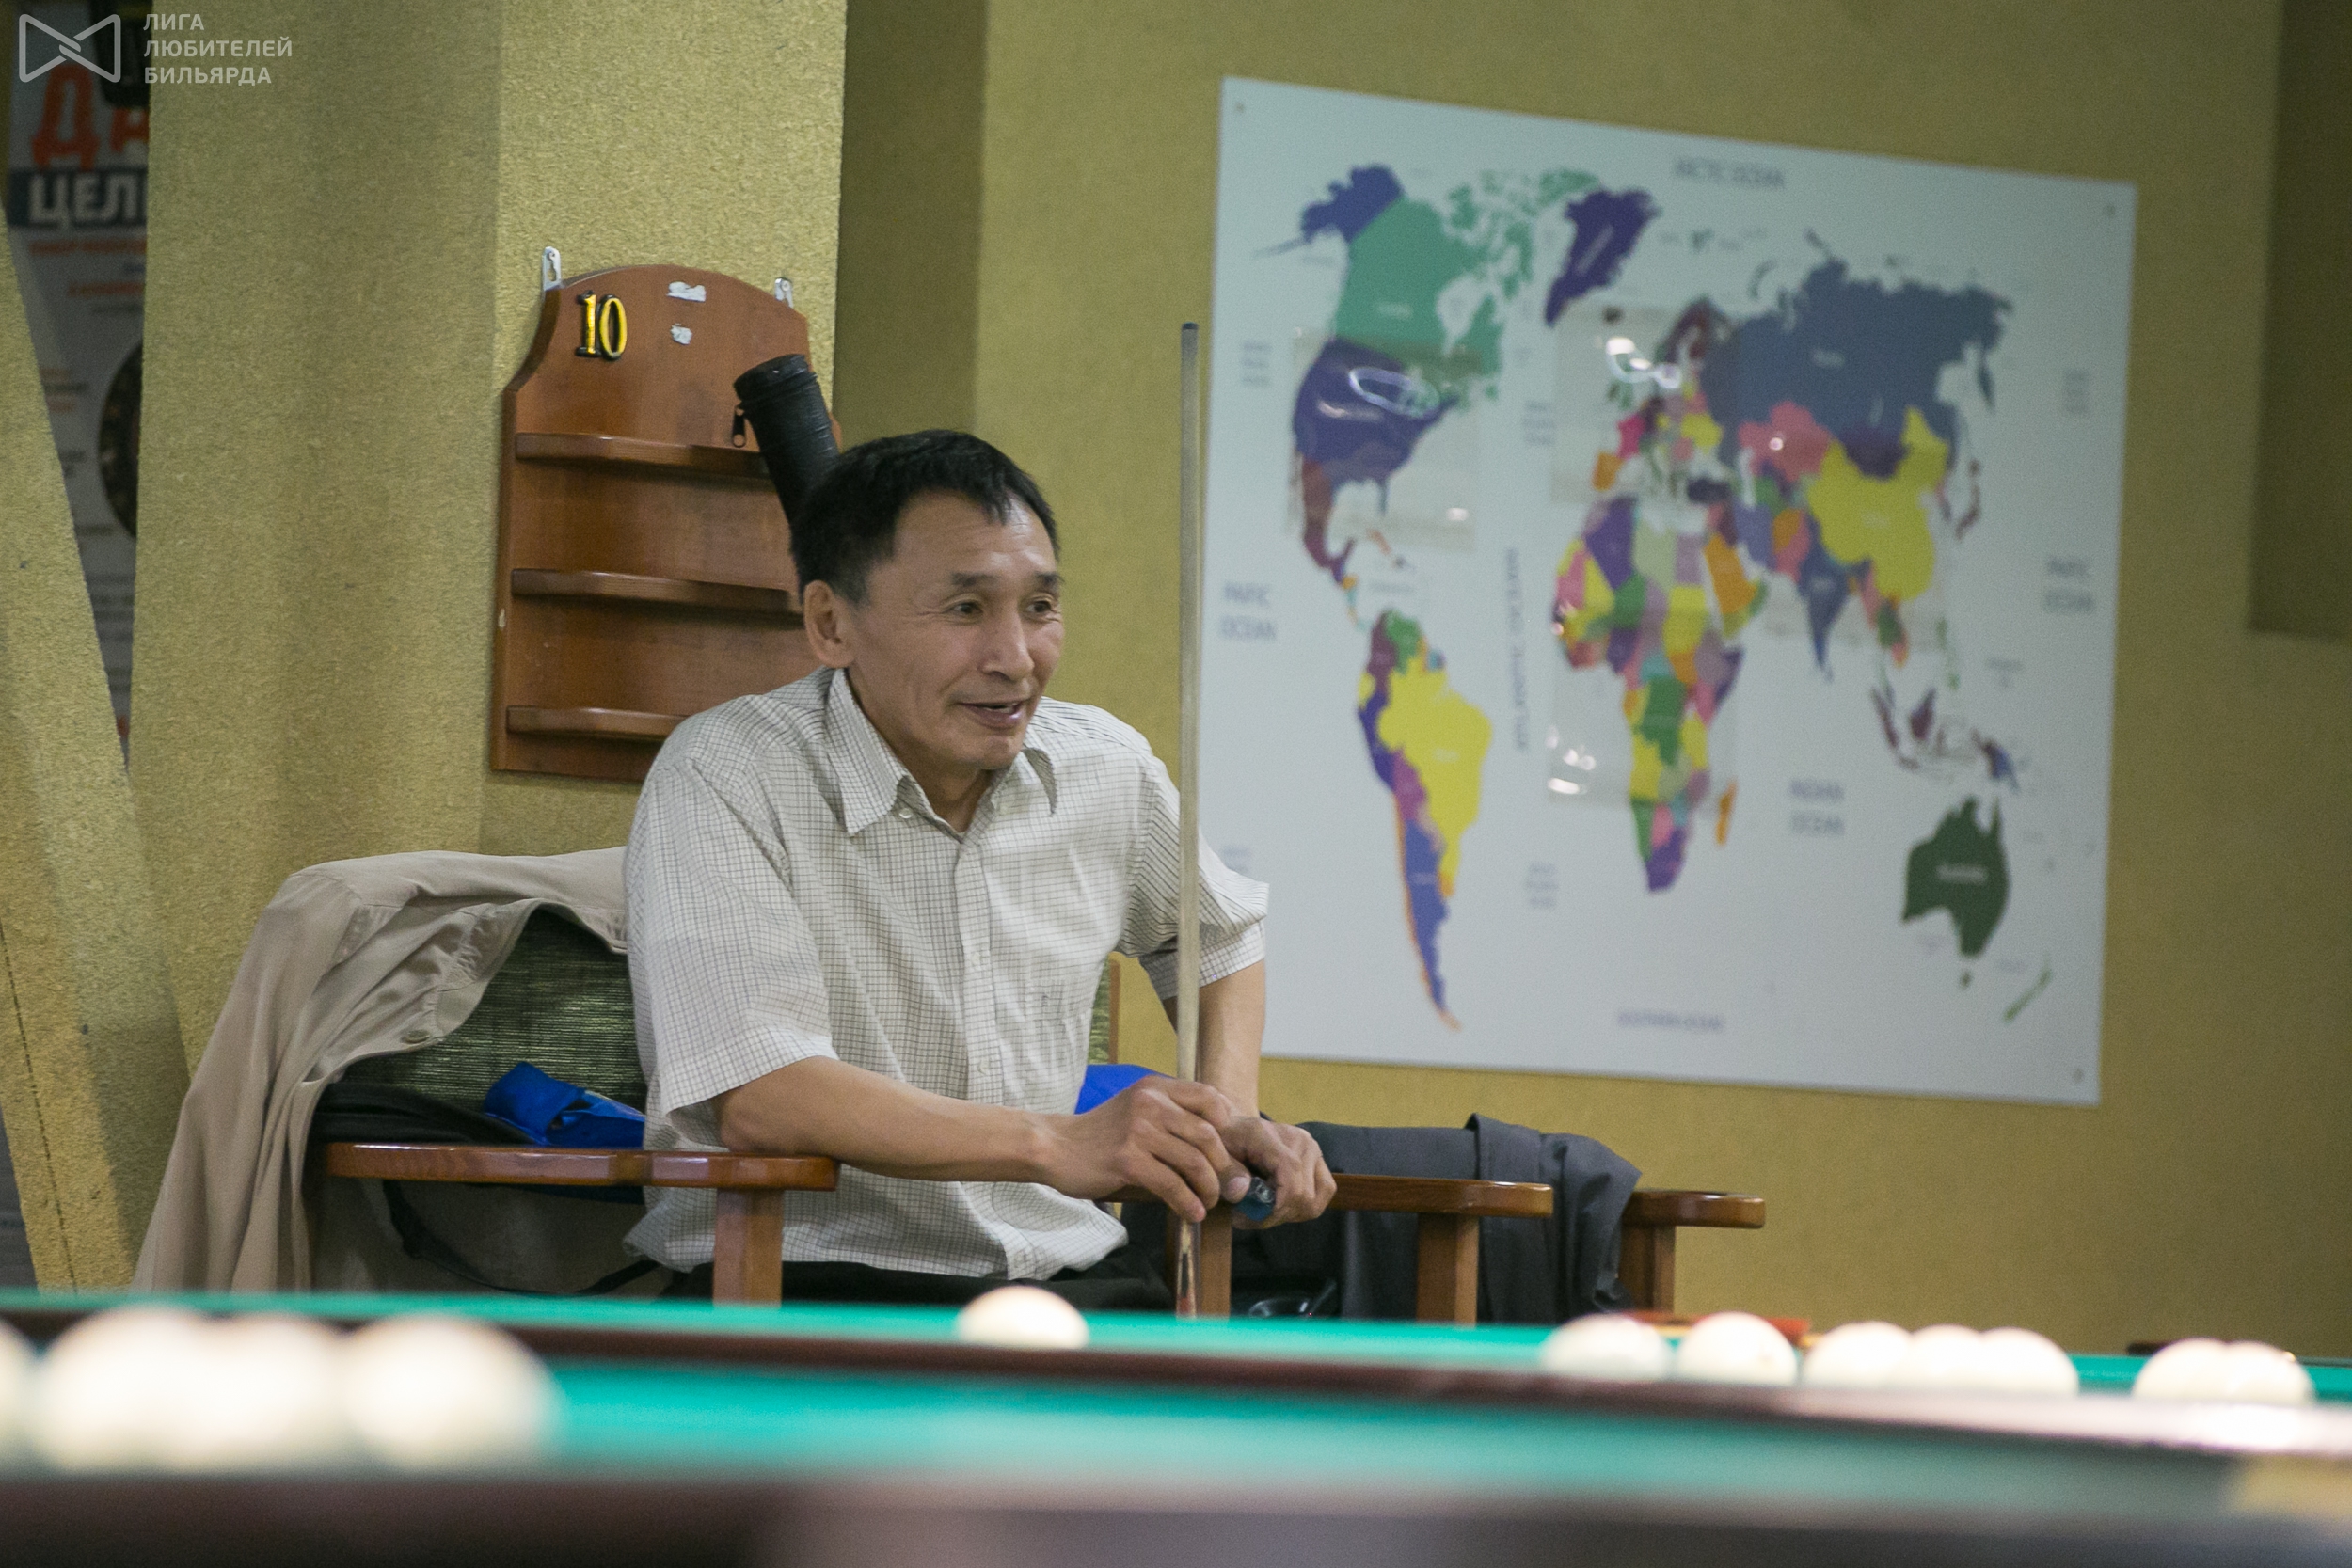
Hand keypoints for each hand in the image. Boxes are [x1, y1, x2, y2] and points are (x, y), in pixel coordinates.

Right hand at [1038, 1078, 1249, 1222]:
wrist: (1054, 1146)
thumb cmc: (1100, 1135)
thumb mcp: (1136, 1112)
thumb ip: (1170, 1121)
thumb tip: (1216, 1155)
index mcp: (1155, 1089)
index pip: (1209, 1097)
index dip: (1227, 1124)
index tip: (1227, 1150)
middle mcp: (1150, 1103)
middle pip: (1208, 1135)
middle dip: (1223, 1167)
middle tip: (1224, 1187)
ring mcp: (1139, 1131)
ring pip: (1194, 1162)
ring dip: (1208, 1189)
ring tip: (1207, 1203)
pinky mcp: (1128, 1160)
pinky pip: (1171, 1185)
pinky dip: (1187, 1203)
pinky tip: (1191, 1213)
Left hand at [1217, 1116, 1334, 1226]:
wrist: (1236, 1128)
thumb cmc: (1224, 1142)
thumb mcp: (1216, 1155)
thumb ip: (1227, 1172)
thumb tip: (1241, 1193)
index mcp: (1274, 1136)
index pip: (1290, 1177)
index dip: (1275, 1206)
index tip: (1247, 1218)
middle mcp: (1302, 1142)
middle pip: (1303, 1195)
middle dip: (1275, 1215)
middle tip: (1247, 1217)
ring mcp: (1314, 1152)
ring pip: (1315, 1200)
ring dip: (1290, 1214)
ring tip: (1264, 1211)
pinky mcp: (1319, 1163)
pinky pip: (1323, 1194)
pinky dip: (1302, 1208)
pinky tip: (1279, 1205)